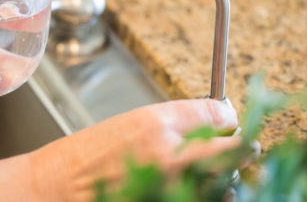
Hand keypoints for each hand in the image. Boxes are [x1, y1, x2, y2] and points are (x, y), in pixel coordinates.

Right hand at [28, 99, 239, 201]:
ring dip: (227, 174)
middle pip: (234, 148)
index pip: (217, 114)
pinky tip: (205, 189)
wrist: (61, 188)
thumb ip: (173, 121)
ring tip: (217, 172)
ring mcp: (173, 187)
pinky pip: (210, 200)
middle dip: (241, 146)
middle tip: (245, 147)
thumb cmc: (88, 155)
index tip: (229, 121)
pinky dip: (214, 195)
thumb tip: (212, 120)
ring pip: (227, 180)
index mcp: (157, 125)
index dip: (227, 117)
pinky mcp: (171, 201)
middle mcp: (171, 156)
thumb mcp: (130, 123)